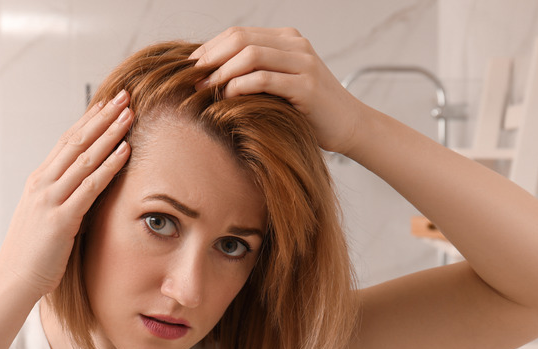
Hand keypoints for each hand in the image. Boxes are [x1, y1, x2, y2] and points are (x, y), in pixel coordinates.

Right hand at [0, 90, 132, 299]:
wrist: (12, 281)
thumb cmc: (32, 254)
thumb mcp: (44, 217)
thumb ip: (61, 199)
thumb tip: (83, 190)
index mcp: (38, 181)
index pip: (66, 142)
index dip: (88, 121)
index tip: (106, 104)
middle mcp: (42, 183)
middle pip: (76, 141)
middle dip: (102, 116)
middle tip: (123, 96)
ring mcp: (50, 199)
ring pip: (84, 157)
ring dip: (109, 133)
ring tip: (129, 114)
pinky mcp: (61, 219)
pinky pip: (90, 186)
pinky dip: (109, 165)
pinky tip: (125, 150)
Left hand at [190, 27, 364, 154]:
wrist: (348, 125)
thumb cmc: (307, 110)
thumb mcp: (279, 84)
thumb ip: (253, 73)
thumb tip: (208, 76)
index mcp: (286, 39)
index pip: (238, 33)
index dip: (209, 48)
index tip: (189, 68)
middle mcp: (295, 45)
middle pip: (240, 39)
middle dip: (211, 58)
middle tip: (191, 79)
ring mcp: (303, 63)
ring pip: (251, 55)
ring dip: (221, 72)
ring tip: (205, 89)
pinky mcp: (306, 86)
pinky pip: (265, 79)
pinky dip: (240, 86)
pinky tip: (227, 98)